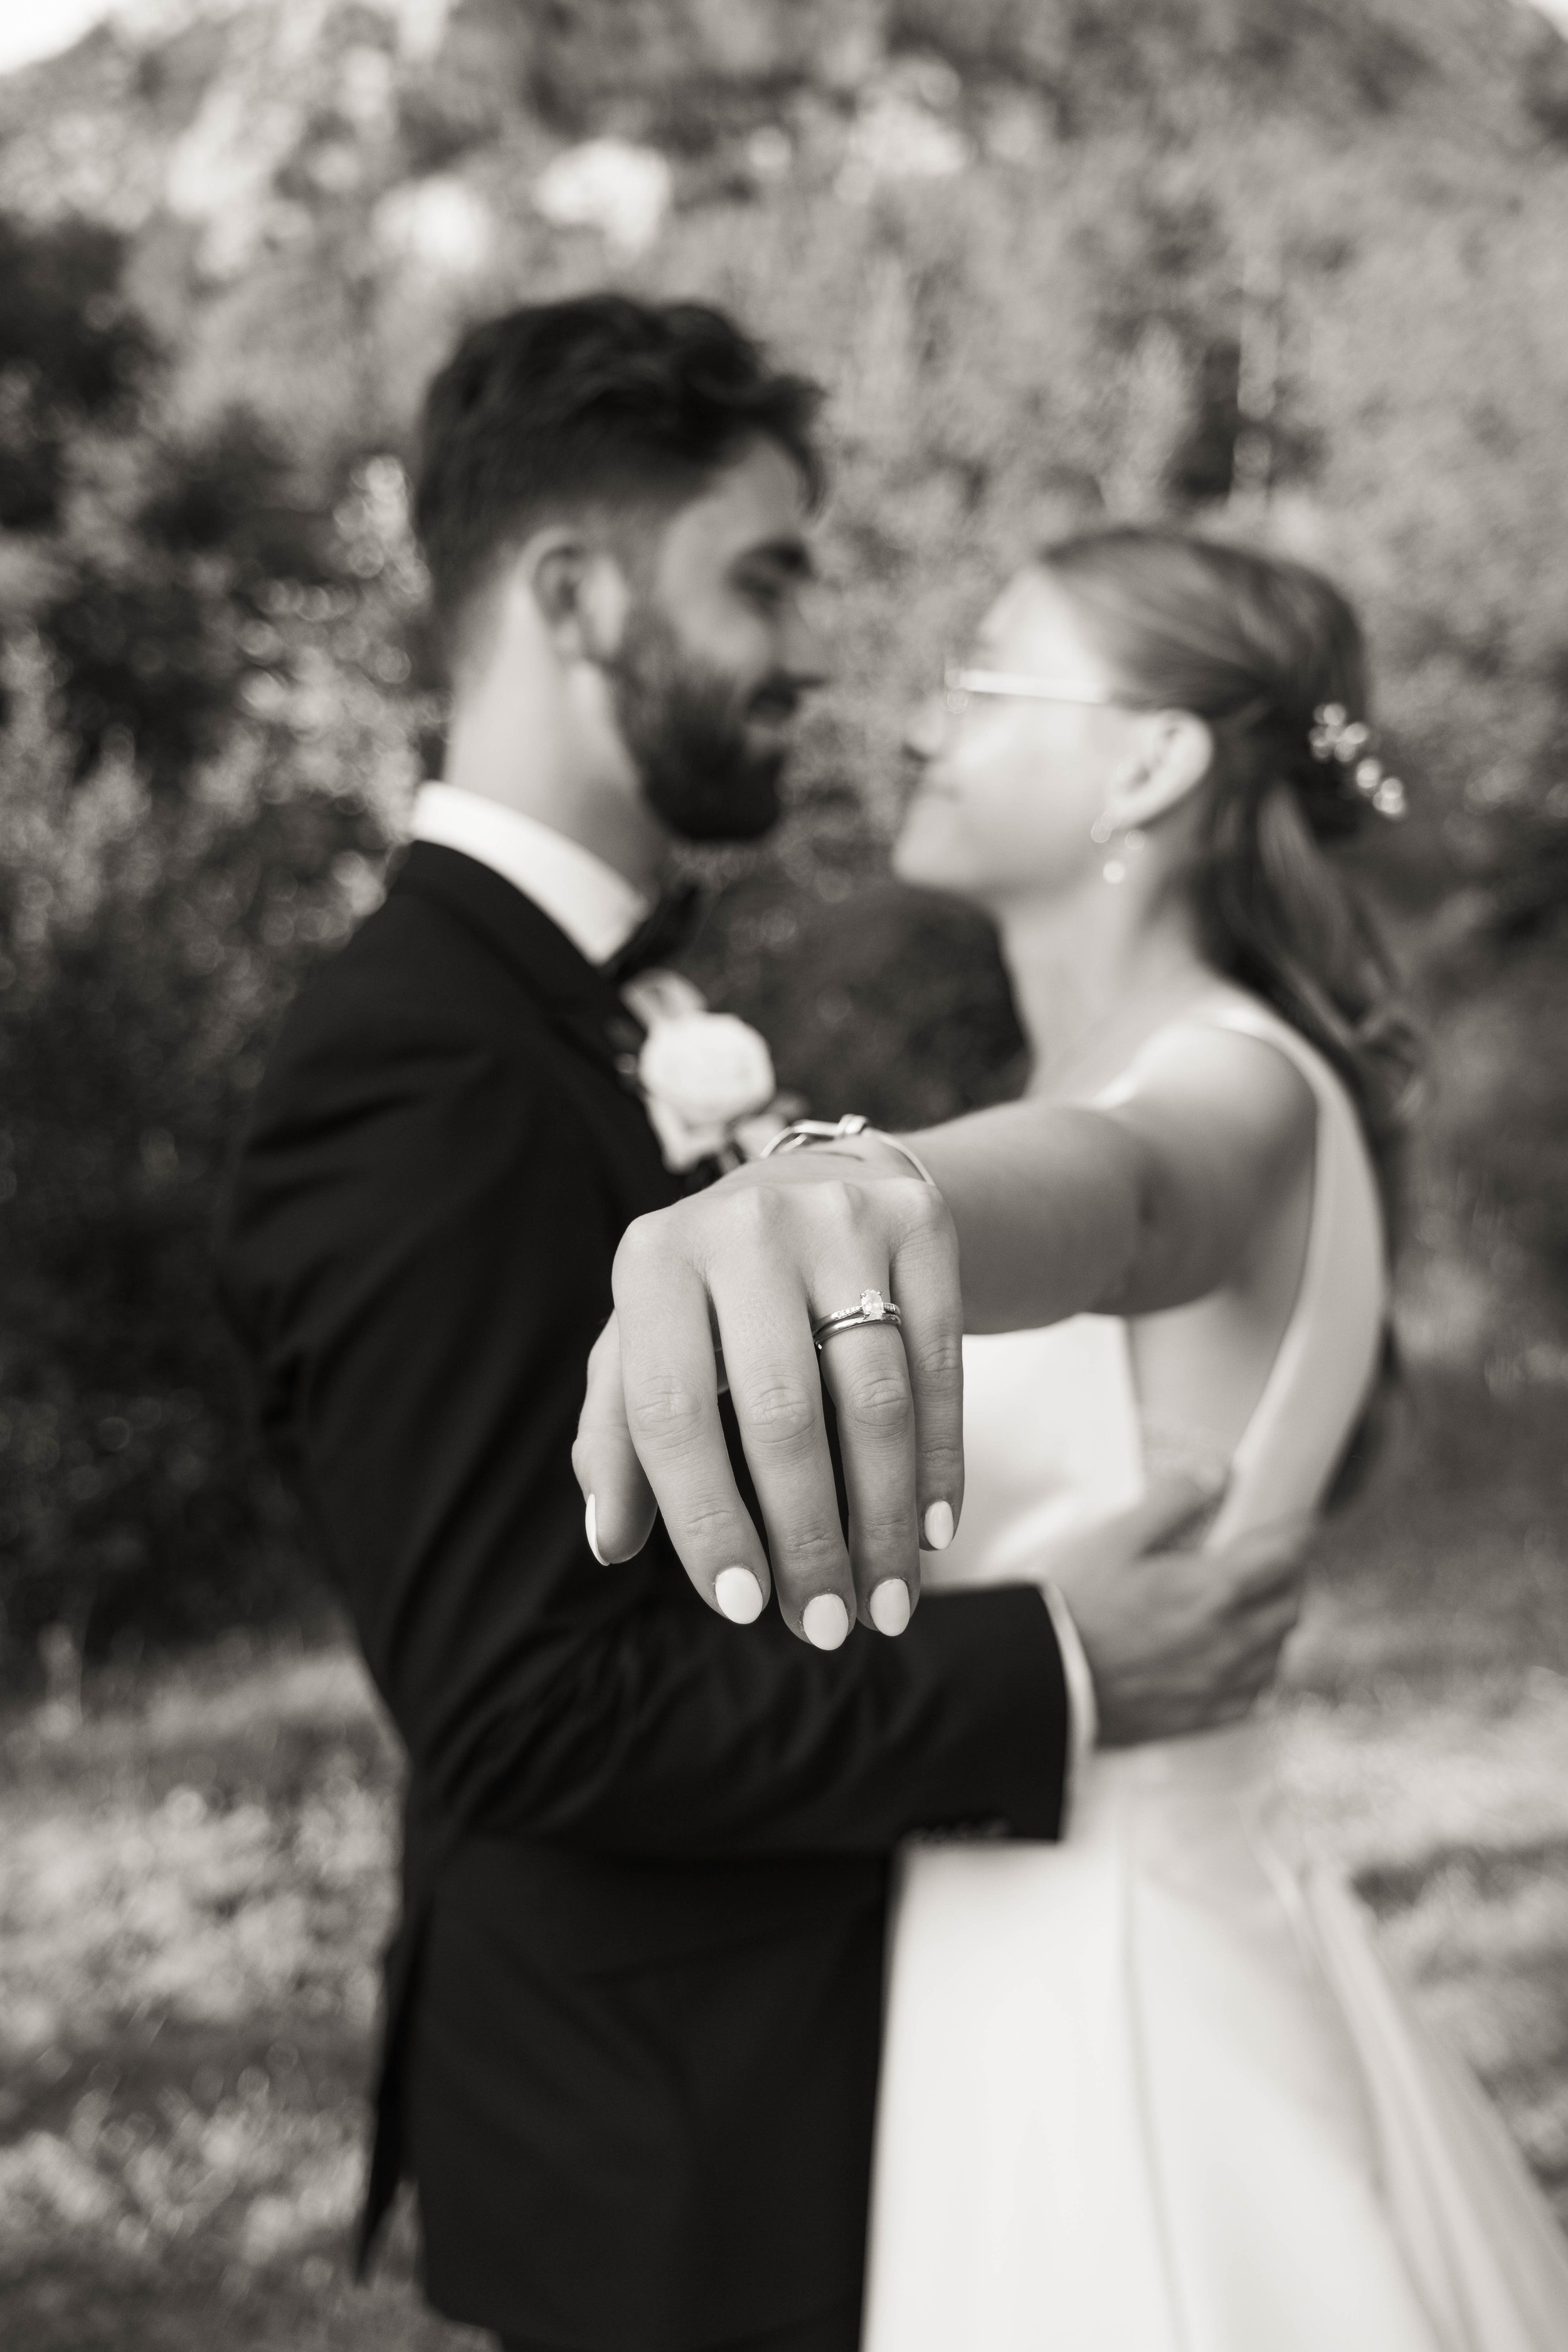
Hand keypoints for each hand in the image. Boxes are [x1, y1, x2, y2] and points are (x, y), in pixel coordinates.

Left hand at [573, 1153, 963, 1647]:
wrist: (829, 1182)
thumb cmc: (719, 1300)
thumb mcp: (649, 1346)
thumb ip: (617, 1437)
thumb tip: (607, 1542)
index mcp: (654, 1259)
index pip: (670, 1410)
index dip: (705, 1516)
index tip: (738, 1607)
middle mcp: (743, 1226)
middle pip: (782, 1412)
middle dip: (805, 1538)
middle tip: (821, 1628)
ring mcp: (839, 1218)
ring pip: (874, 1399)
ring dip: (882, 1521)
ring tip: (883, 1606)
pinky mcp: (919, 1224)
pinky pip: (939, 1365)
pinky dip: (939, 1462)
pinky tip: (934, 1536)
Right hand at [1041, 1482, 1307, 1745]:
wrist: (1043, 1677)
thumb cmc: (1076, 1604)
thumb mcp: (1116, 1536)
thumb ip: (1172, 1500)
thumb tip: (1218, 1473)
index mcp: (1214, 1590)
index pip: (1286, 1555)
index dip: (1298, 1533)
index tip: (1298, 1523)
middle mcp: (1229, 1640)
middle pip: (1292, 1606)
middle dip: (1291, 1577)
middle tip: (1273, 1561)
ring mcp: (1219, 1683)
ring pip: (1279, 1652)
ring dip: (1276, 1624)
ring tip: (1255, 1607)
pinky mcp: (1203, 1716)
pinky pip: (1256, 1694)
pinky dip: (1258, 1670)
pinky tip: (1239, 1658)